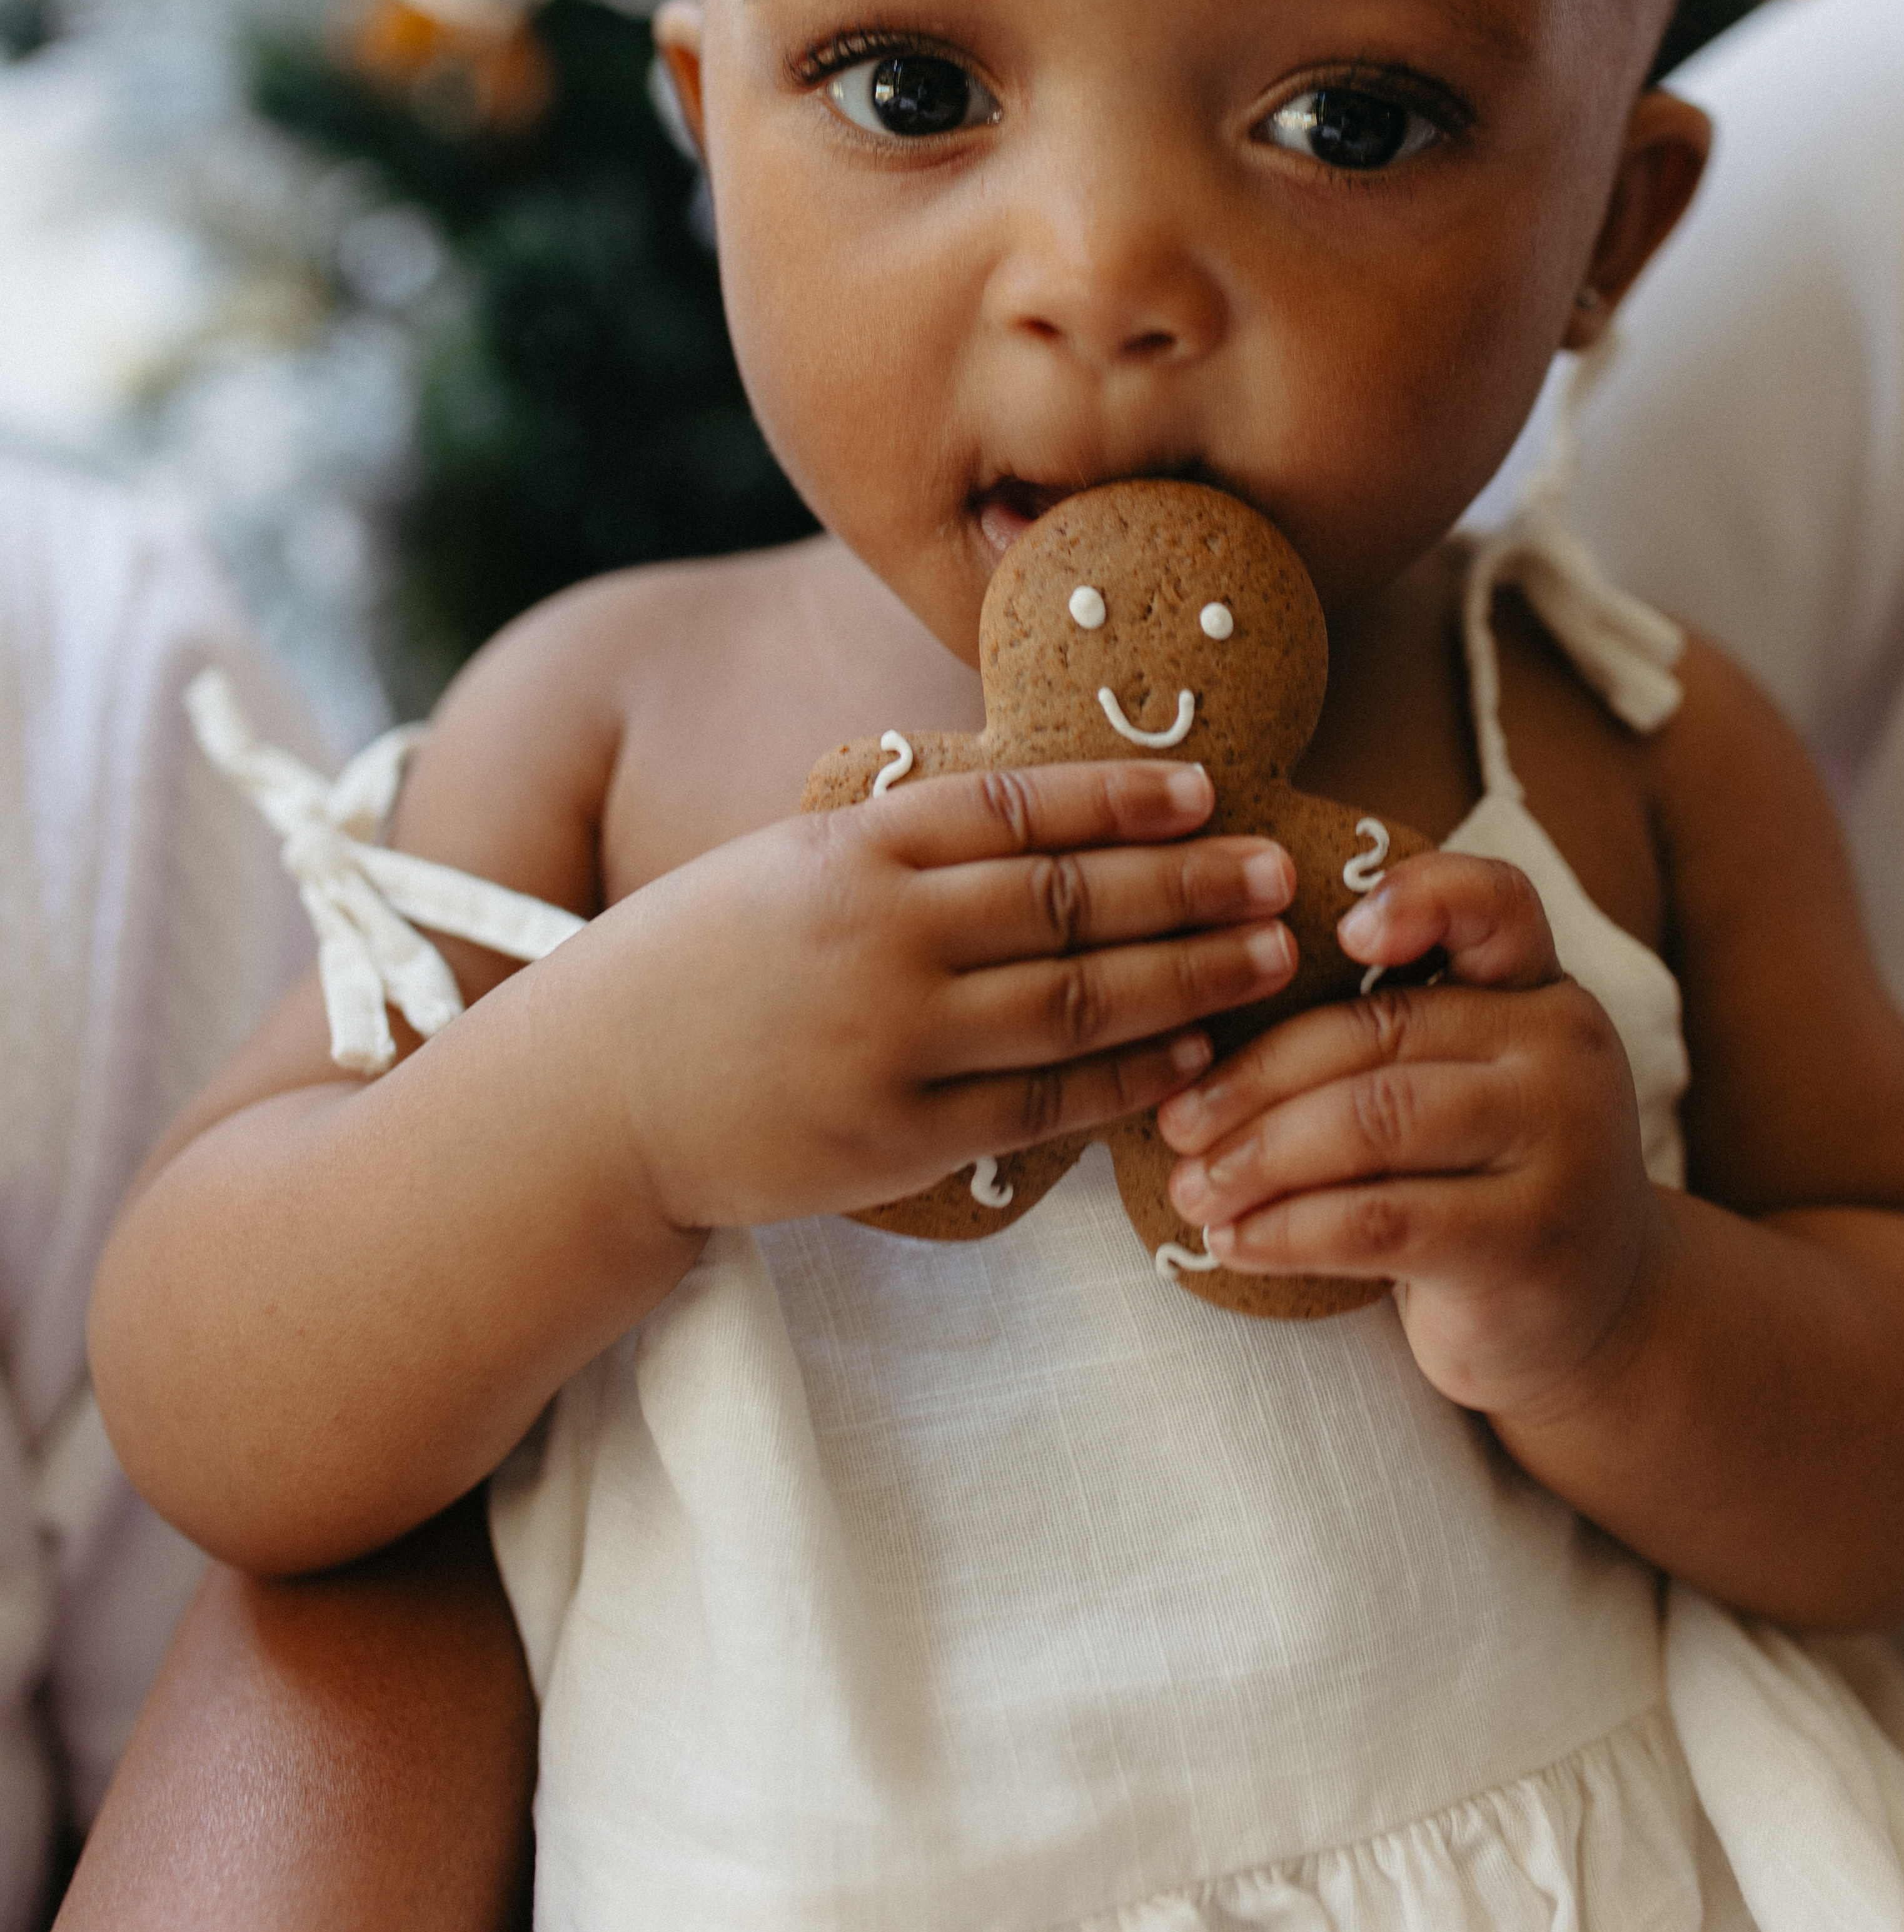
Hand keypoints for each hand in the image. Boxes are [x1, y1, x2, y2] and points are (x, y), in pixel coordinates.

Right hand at [604, 759, 1297, 1235]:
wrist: (596, 1098)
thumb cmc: (704, 965)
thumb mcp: (791, 864)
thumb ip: (906, 846)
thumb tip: (1050, 812)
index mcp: (853, 852)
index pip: (1016, 808)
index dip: (1122, 797)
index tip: (1208, 791)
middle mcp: (879, 938)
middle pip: (1067, 902)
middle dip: (1189, 885)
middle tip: (1280, 875)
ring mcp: (890, 1043)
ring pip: (1073, 1001)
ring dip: (1186, 976)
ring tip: (1265, 955)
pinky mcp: (895, 1140)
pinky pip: (1039, 1106)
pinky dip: (1124, 1076)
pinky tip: (1187, 1053)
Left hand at [1154, 849, 1653, 1418]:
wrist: (1595, 1319)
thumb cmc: (1486, 1182)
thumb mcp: (1467, 1084)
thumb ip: (1396, 1032)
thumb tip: (1218, 1007)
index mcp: (1540, 991)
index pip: (1496, 905)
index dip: (1420, 897)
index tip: (1341, 930)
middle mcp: (1563, 1051)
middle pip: (1383, 1031)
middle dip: (1258, 1076)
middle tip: (1177, 1121)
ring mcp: (1559, 1147)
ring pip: (1373, 1123)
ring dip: (1260, 1157)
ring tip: (1193, 1187)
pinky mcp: (1527, 1244)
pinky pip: (1377, 1220)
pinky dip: (1287, 1229)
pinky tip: (1235, 1242)